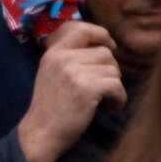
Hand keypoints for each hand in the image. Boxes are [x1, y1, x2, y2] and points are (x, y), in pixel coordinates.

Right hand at [16, 21, 126, 161]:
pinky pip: (116, 85)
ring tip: (106, 101)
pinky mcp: (87, 88)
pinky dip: (119, 98)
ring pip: (113, 68)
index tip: (110, 46)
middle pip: (104, 52)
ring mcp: (74, 72)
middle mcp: (62, 58)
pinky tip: (111, 108)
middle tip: (105, 88)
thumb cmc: (50, 108)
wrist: (41, 134)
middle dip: (111, 70)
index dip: (100, 34)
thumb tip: (103, 46)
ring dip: (115, 86)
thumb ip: (68, 57)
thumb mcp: (51, 73)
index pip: (81, 28)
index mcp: (53, 52)